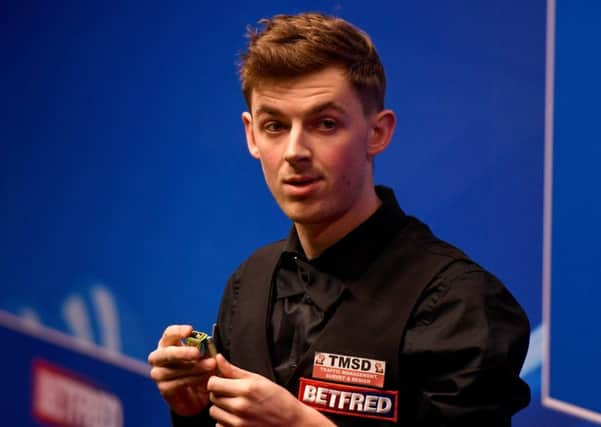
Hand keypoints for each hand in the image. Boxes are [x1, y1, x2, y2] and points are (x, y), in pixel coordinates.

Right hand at [148, 324, 216, 415]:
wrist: (199, 396)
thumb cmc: (202, 369)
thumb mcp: (206, 357)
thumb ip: (206, 350)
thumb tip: (209, 345)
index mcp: (169, 344)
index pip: (169, 334)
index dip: (177, 331)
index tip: (190, 330)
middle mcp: (160, 357)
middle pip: (165, 352)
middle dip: (182, 352)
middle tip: (198, 353)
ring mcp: (158, 374)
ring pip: (172, 370)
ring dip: (193, 367)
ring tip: (210, 365)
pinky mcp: (164, 389)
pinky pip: (177, 383)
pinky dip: (192, 379)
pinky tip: (205, 378)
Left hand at [207, 354, 334, 426]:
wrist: (291, 422)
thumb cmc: (278, 399)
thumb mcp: (258, 379)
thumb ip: (234, 370)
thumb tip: (219, 359)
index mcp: (246, 389)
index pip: (213, 383)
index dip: (215, 380)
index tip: (221, 380)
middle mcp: (240, 406)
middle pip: (213, 397)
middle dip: (219, 393)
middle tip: (231, 393)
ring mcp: (239, 422)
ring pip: (214, 412)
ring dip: (221, 408)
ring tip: (234, 405)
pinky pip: (219, 426)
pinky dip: (224, 422)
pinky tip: (236, 417)